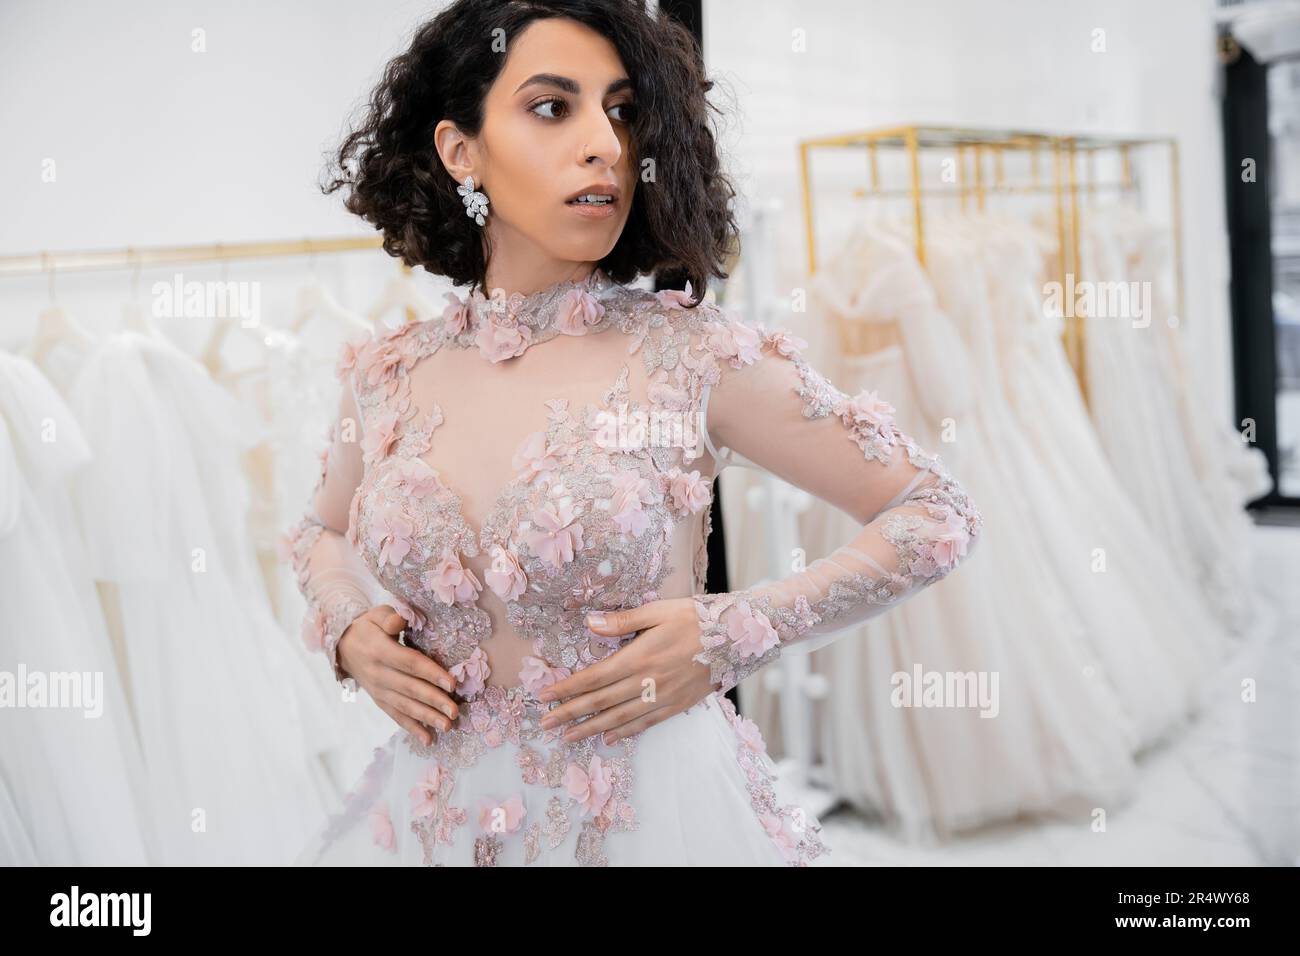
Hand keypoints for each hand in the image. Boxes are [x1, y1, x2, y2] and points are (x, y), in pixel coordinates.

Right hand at [338, 605, 460, 746]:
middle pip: (410, 689)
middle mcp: (378, 674)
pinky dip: (412, 728)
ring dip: (427, 718)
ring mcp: (378, 690)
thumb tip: (399, 623)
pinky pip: (396, 716)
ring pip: (405, 706)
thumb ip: (389, 618)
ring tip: (447, 726)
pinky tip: (428, 739)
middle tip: (454, 712)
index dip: (431, 674)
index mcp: (379, 651)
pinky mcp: (379, 700)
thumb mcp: (376, 615)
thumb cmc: (367, 627)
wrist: (343, 646)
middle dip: (434, 701)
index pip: (409, 663)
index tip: (452, 683)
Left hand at [536, 597, 717, 745]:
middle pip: (600, 703)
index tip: (544, 695)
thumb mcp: (658, 610)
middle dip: (569, 714)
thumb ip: (622, 621)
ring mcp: (663, 698)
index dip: (566, 688)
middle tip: (544, 724)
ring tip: (567, 737)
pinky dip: (625, 732)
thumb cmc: (696, 618)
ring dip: (590, 729)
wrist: (737, 637)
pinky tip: (608, 738)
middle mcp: (647, 683)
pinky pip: (645, 724)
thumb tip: (589, 623)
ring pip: (619, 719)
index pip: (593, 678)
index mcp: (638, 658)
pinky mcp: (677, 706)